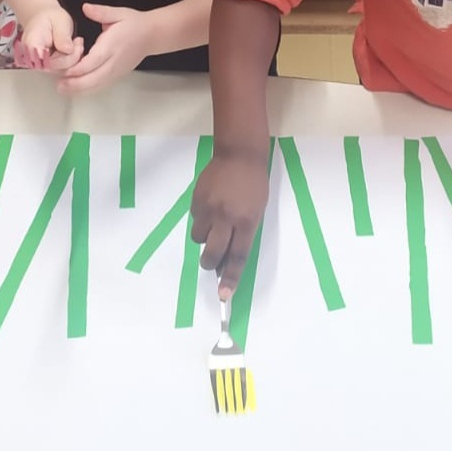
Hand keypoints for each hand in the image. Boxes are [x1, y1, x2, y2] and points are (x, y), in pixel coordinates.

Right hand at [16, 5, 77, 69]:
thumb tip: (67, 50)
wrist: (46, 19)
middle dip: (72, 56)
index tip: (74, 44)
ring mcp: (40, 65)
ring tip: (76, 42)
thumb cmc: (51, 18)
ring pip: (61, 70)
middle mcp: (33, 58)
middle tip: (78, 42)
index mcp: (31, 45)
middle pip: (55, 68)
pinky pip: (63, 69)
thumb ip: (62, 36)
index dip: (64, 57)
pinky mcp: (48, 67)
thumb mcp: (60, 20)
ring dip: (74, 58)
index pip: (48, 62)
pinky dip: (72, 60)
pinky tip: (74, 49)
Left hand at [57, 3, 153, 94]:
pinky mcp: (117, 75)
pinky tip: (76, 88)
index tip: (63, 70)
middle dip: (75, 84)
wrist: (152, 35)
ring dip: (79, 89)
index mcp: (112, 46)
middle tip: (58, 85)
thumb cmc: (134, 24)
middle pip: (94, 79)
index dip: (77, 68)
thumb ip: (101, 12)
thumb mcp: (118, 13)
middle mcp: (114, 62)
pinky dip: (88, 89)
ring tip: (63, 89)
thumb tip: (85, 8)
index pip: (93, 61)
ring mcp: (116, 71)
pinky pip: (101, 85)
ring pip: (97, 85)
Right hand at [191, 151, 268, 298]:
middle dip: (211, 264)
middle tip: (212, 262)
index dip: (230, 278)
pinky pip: (195, 220)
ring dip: (205, 237)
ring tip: (215, 222)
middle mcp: (226, 217)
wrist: (239, 154)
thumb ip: (243, 234)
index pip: (237, 257)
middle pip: (212, 254)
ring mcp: (209, 208)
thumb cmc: (254, 185)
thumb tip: (227, 258)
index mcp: (246, 222)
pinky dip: (201, 219)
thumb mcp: (257, 211)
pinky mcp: (196, 199)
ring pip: (198, 239)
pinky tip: (211, 206)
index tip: (224, 296)